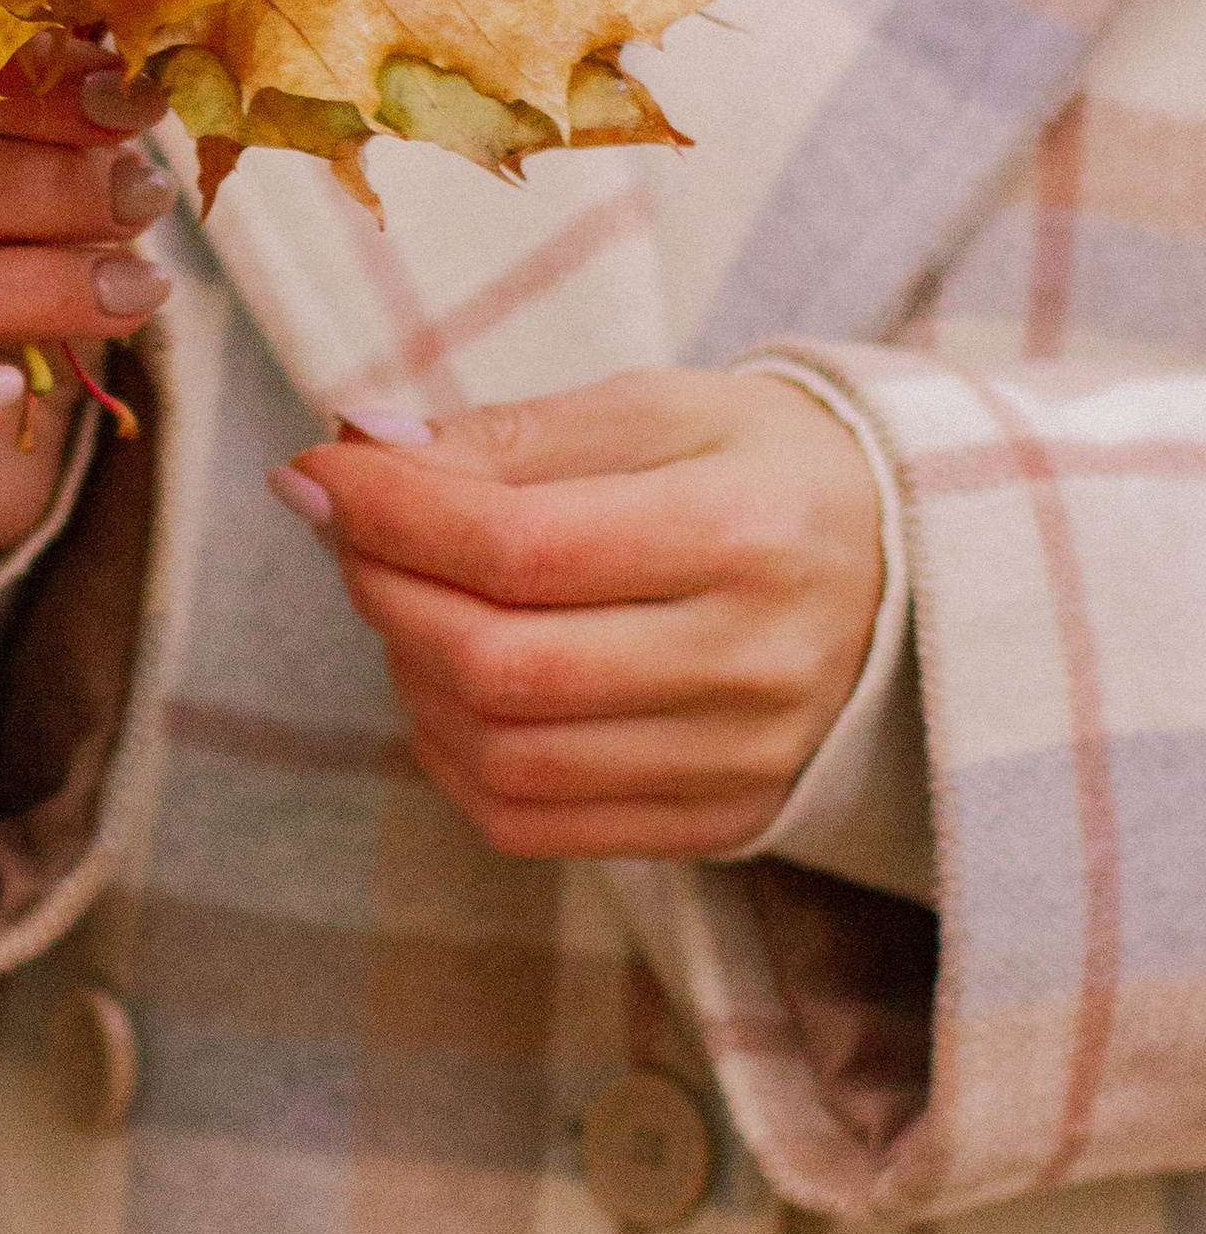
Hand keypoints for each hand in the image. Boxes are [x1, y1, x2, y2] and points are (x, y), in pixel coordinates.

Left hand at [270, 368, 883, 859]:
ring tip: (405, 599)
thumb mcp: (663, 410)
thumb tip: (363, 448)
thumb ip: (513, 437)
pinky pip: (533, 823)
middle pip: (502, 665)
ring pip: (505, 756)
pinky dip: (453, 757)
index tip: (318, 470)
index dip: (392, 513)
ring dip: (409, 676)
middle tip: (349, 531)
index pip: (523, 547)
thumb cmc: (766, 470)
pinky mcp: (720, 822)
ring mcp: (739, 761)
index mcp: (748, 533)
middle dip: (385, 592)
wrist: (915, 570)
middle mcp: (753, 663)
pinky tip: (444, 686)